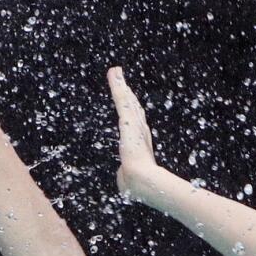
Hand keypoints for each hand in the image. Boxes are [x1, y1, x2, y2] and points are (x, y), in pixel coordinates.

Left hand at [107, 67, 162, 195]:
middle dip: (126, 92)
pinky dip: (117, 84)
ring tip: (115, 71)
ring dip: (120, 84)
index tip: (131, 100)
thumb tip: (124, 182)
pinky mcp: (128, 119)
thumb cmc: (137, 184)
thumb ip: (126, 176)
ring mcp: (134, 124)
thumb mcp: (129, 178)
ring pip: (125, 99)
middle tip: (121, 78)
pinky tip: (114, 73)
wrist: (141, 181)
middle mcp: (139, 130)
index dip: (133, 110)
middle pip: (132, 106)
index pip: (136, 122)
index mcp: (140, 143)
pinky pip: (121, 98)